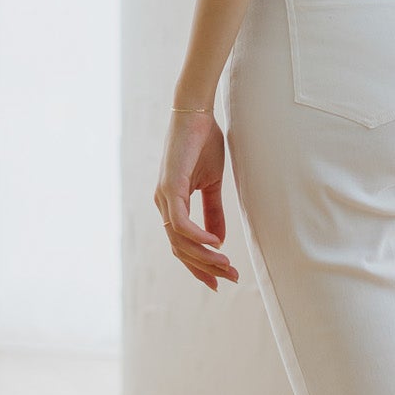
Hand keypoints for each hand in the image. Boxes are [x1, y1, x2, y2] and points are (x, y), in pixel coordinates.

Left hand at [155, 109, 239, 290]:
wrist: (196, 114)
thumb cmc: (203, 144)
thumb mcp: (213, 184)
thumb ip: (213, 213)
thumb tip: (219, 241)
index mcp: (172, 205)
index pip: (183, 245)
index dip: (200, 265)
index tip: (220, 280)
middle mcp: (163, 205)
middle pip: (180, 250)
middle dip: (206, 268)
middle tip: (231, 278)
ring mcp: (164, 197)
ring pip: (180, 241)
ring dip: (204, 256)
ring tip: (227, 265)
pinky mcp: (169, 187)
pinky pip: (180, 222)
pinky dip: (197, 236)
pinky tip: (215, 243)